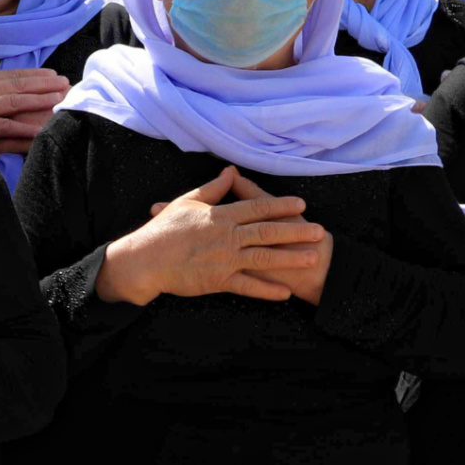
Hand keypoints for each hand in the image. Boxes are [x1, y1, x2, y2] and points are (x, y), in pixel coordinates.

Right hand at [0, 67, 67, 155]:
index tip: (51, 74)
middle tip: (65, 82)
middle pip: (19, 84)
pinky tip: (40, 130)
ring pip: (16, 101)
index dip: (33, 74)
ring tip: (59, 99)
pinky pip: (5, 127)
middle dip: (44, 83)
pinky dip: (23, 128)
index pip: (11, 75)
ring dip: (39, 99)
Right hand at [98, 167, 316, 304]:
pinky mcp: (218, 280)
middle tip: (319, 233)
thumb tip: (230, 171)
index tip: (301, 204)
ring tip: (312, 258)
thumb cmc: (164, 229)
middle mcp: (227, 236)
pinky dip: (267, 290)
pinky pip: (248, 286)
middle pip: (268, 232)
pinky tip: (285, 292)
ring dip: (290, 258)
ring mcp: (224, 259)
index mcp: (220, 215)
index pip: (257, 207)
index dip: (281, 206)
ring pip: (264, 257)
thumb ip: (213, 188)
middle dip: (295, 231)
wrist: (145, 259)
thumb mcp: (188, 202)